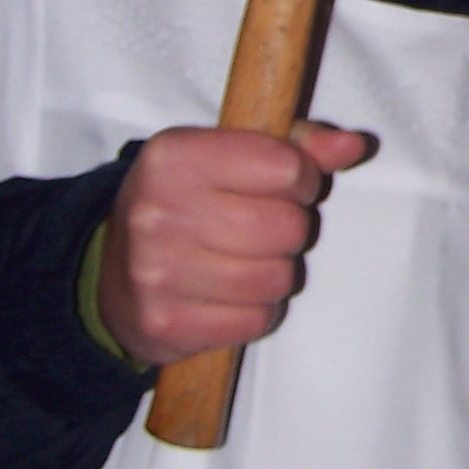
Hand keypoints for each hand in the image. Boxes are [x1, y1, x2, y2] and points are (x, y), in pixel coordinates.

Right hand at [100, 120, 369, 365]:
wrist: (113, 271)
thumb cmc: (187, 202)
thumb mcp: (230, 155)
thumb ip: (298, 145)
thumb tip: (354, 145)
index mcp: (175, 156)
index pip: (285, 167)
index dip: (301, 179)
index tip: (285, 186)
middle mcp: (158, 211)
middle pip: (286, 227)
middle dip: (291, 229)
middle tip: (264, 228)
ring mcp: (157, 272)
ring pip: (276, 279)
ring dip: (276, 273)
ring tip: (247, 260)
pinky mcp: (166, 324)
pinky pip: (255, 321)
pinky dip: (255, 311)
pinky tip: (230, 295)